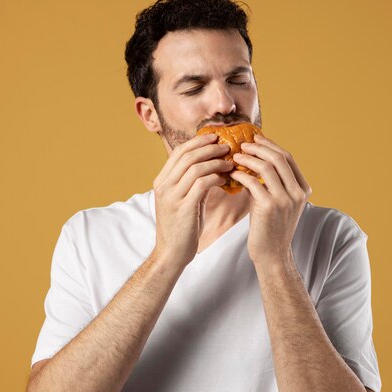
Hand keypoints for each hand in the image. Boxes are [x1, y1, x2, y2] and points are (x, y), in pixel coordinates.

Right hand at [153, 133, 233, 266]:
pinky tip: (225, 179)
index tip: (214, 138)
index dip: (198, 143)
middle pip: (187, 156)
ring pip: (195, 167)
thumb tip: (210, 167)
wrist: (171, 253)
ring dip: (216, 162)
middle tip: (227, 146)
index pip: (179, 153)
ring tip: (230, 162)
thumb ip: (191, 183)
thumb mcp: (182, 200)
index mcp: (161, 182)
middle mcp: (164, 186)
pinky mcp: (184, 208)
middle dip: (209, 148)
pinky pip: (202, 184)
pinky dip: (215, 177)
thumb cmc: (181, 227)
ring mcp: (172, 197)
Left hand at [229, 134, 311, 264]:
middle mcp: (297, 193)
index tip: (256, 138)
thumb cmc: (270, 227)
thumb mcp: (278, 201)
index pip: (288, 158)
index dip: (271, 145)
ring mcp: (285, 199)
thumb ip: (273, 182)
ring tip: (235, 155)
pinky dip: (241, 174)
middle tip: (243, 143)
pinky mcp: (269, 206)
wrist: (272, 255)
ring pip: (266, 167)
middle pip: (279, 158)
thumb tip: (255, 158)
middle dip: (259, 147)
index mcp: (303, 189)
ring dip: (248, 158)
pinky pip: (253, 182)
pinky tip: (232, 173)